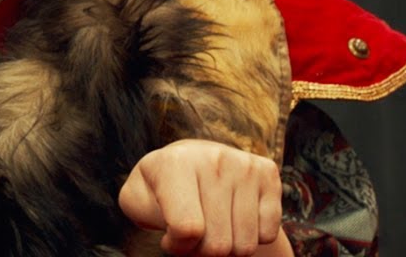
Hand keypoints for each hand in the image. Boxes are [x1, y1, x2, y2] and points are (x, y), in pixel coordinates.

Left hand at [119, 139, 291, 256]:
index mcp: (175, 162)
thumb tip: (182, 230)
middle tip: (193, 234)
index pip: (187, 230)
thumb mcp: (136, 199)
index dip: (178, 247)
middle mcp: (213, 157)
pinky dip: (250, 236)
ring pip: (245, 245)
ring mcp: (244, 165)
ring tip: (212, 225)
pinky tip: (233, 216)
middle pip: (218, 245)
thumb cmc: (160, 188)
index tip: (170, 236)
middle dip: (202, 251)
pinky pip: (267, 235)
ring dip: (227, 247)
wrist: (193, 160)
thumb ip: (141, 213)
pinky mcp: (268, 173)